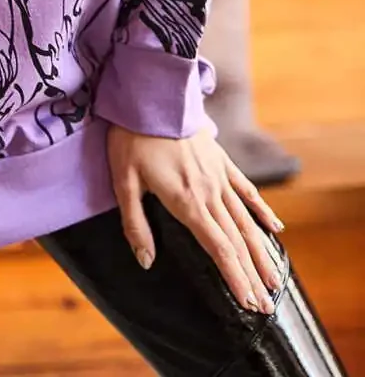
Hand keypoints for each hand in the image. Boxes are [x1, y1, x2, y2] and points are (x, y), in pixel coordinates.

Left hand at [106, 125, 285, 314]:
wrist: (151, 92)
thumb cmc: (132, 137)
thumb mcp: (124, 181)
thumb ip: (135, 224)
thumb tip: (146, 262)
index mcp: (187, 202)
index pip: (218, 249)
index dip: (234, 279)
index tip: (248, 304)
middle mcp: (210, 192)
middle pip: (237, 242)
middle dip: (252, 276)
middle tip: (267, 307)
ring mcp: (219, 175)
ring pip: (246, 221)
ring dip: (261, 253)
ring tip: (275, 280)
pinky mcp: (221, 160)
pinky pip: (246, 190)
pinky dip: (261, 210)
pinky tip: (275, 228)